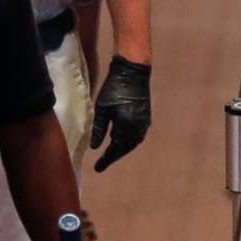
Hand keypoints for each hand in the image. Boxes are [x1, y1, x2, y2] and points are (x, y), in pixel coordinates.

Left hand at [87, 56, 150, 171]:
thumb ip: (98, 129)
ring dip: (121, 148)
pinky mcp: (145, 117)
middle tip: (103, 162)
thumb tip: (95, 147)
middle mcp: (138, 128)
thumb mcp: (102, 108)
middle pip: (125, 148)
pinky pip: (136, 135)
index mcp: (127, 127)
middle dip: (114, 155)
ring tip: (110, 153)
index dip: (106, 160)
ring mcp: (144, 123)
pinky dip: (127, 140)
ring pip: (132, 142)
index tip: (97, 168)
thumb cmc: (114, 88)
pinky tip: (120, 139)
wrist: (133, 72)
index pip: (115, 149)